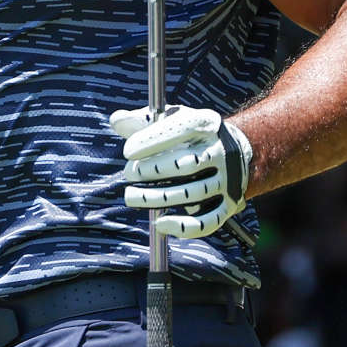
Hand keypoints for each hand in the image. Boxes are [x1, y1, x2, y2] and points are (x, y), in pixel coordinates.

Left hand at [111, 105, 253, 240]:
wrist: (229, 152)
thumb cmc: (187, 134)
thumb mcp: (167, 119)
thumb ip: (140, 120)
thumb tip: (117, 120)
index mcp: (205, 124)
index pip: (183, 128)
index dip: (152, 140)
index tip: (128, 152)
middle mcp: (220, 151)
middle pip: (186, 165)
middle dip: (152, 171)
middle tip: (129, 173)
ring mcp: (227, 179)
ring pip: (192, 193)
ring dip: (157, 198)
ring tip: (131, 196)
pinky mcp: (228, 204)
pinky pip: (208, 221)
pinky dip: (184, 227)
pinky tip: (160, 223)